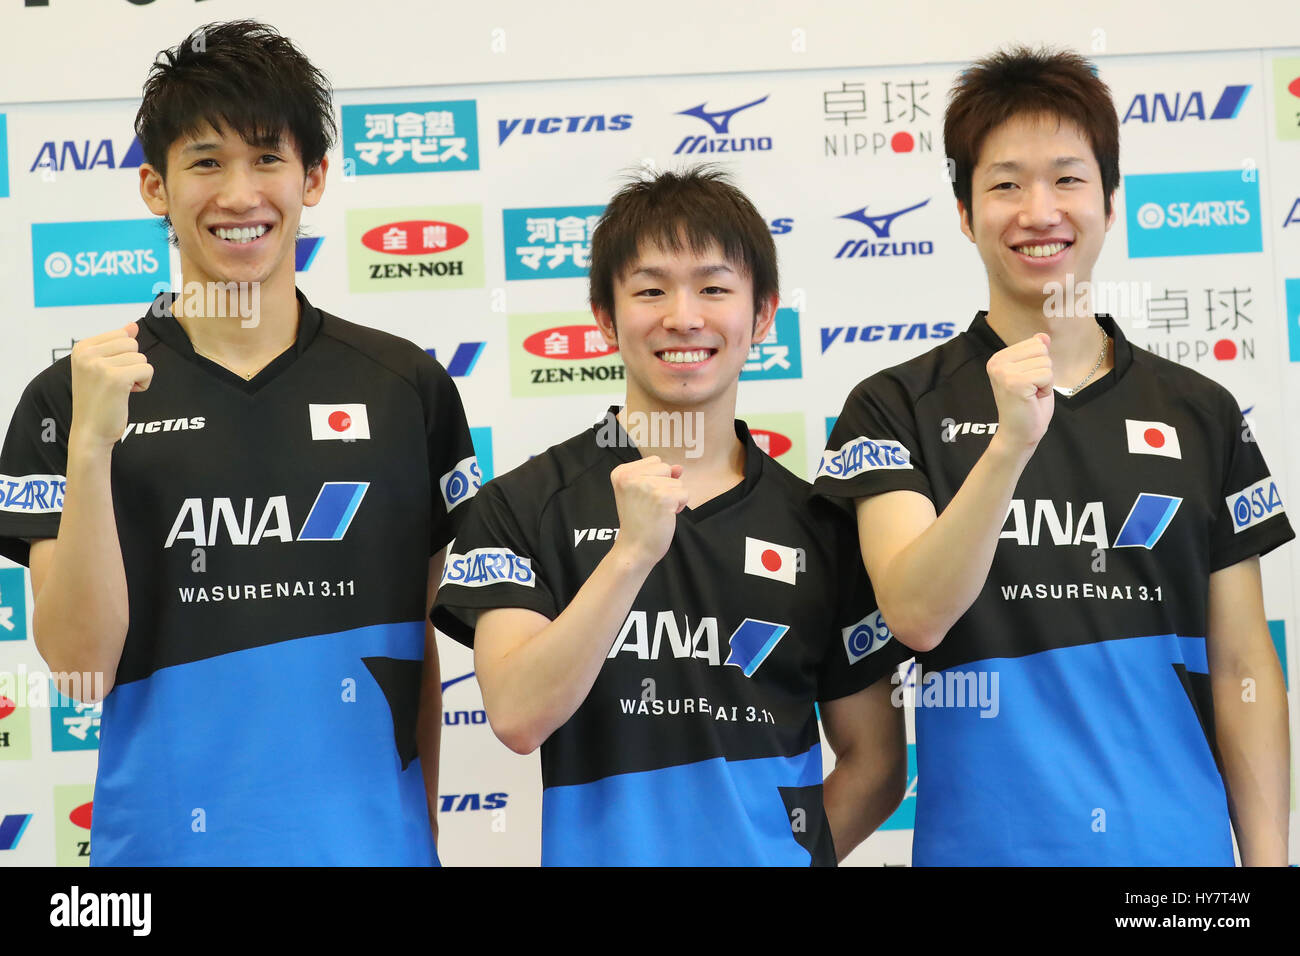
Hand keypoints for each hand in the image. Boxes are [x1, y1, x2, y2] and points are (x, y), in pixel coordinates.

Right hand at [68, 323, 153, 450]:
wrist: (90, 432)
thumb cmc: (98, 401)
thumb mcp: (102, 367)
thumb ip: (116, 344)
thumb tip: (133, 325)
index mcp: (82, 347)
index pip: (122, 334)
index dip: (124, 355)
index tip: (109, 374)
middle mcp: (87, 354)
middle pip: (132, 344)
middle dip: (133, 364)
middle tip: (117, 383)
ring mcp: (100, 365)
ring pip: (141, 358)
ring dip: (138, 376)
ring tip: (120, 390)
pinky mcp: (116, 378)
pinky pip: (147, 369)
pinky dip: (144, 384)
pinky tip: (128, 394)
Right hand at [608, 456, 688, 567]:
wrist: (634, 548)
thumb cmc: (638, 522)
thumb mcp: (641, 492)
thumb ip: (659, 475)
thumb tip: (679, 467)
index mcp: (621, 473)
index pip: (654, 461)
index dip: (656, 479)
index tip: (643, 497)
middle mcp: (630, 477)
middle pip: (666, 468)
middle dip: (666, 486)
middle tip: (651, 505)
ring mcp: (647, 486)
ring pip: (677, 482)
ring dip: (673, 497)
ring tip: (657, 511)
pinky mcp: (663, 498)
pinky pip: (684, 494)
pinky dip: (680, 506)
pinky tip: (665, 516)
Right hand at [985, 332, 1053, 451]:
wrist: (1019, 434)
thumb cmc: (1027, 406)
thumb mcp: (1033, 373)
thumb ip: (1035, 354)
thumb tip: (1043, 336)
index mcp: (998, 358)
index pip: (1035, 343)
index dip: (1039, 364)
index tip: (1028, 382)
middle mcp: (997, 363)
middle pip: (1041, 349)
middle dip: (1044, 370)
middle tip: (1031, 389)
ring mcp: (1004, 373)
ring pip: (1046, 363)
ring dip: (1045, 381)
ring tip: (1032, 395)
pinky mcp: (1015, 383)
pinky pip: (1047, 375)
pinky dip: (1046, 389)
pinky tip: (1033, 398)